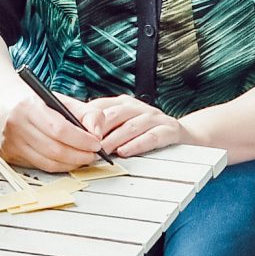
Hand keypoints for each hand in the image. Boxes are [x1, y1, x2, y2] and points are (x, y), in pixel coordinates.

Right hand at [0, 82, 100, 173]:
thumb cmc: (32, 101)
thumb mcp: (60, 99)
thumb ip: (86, 112)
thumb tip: (98, 133)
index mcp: (28, 106)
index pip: (59, 129)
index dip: (81, 140)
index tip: (96, 143)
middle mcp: (15, 125)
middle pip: (55, 150)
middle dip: (80, 155)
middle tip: (93, 154)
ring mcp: (9, 143)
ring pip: (47, 163)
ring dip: (71, 164)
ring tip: (83, 158)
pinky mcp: (7, 156)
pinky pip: (38, 166)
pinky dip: (57, 166)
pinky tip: (66, 160)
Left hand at [78, 96, 193, 158]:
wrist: (182, 133)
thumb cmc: (145, 131)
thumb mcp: (124, 124)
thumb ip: (103, 126)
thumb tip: (73, 134)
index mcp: (123, 103)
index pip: (100, 106)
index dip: (85, 118)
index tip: (72, 130)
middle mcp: (138, 107)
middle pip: (114, 115)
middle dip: (98, 129)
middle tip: (84, 143)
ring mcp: (154, 117)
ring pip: (131, 126)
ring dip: (114, 140)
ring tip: (101, 151)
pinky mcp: (169, 130)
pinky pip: (151, 137)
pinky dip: (137, 144)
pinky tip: (125, 152)